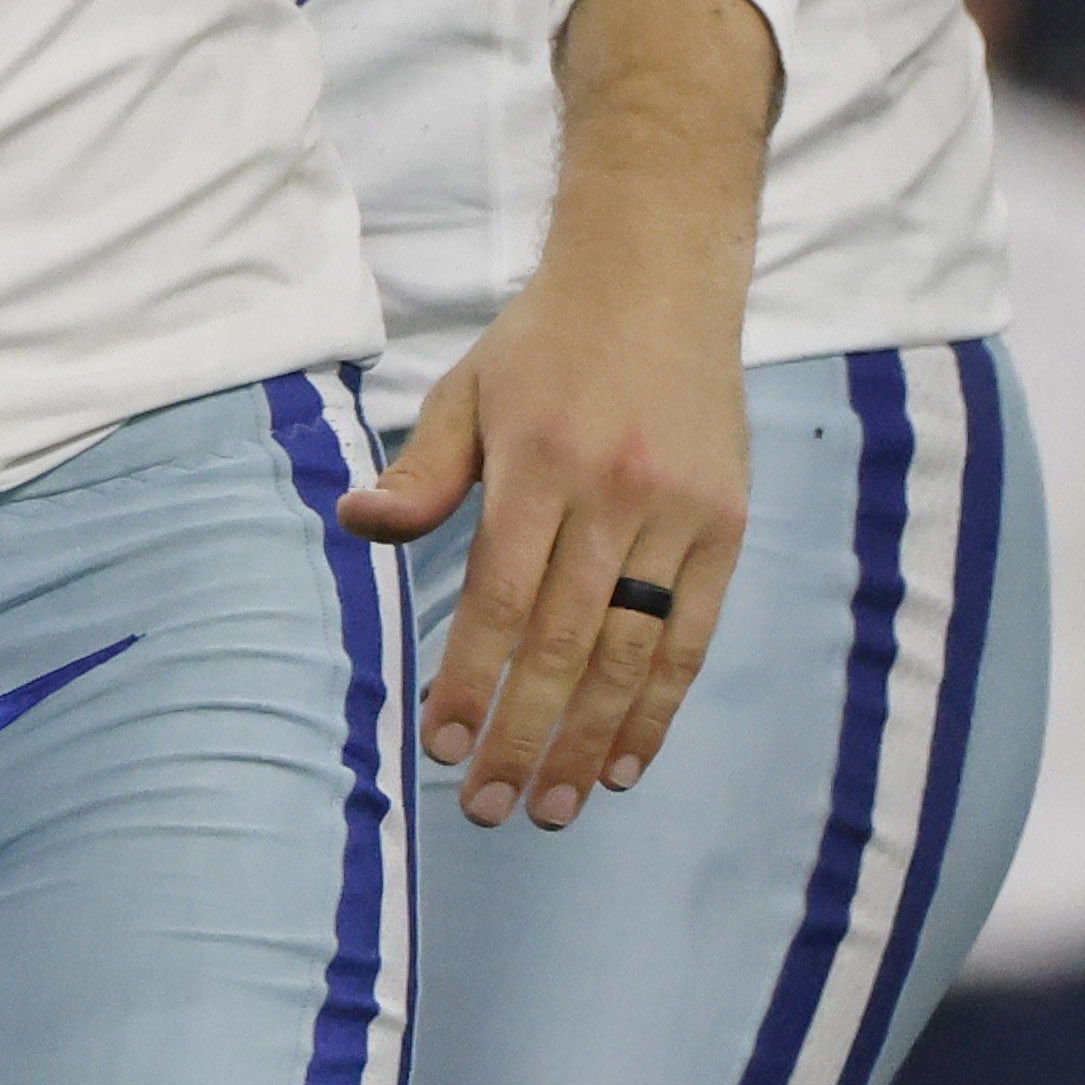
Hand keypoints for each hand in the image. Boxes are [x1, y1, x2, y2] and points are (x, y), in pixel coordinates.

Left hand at [340, 262, 748, 827]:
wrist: (658, 276)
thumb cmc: (545, 343)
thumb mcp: (467, 391)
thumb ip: (423, 473)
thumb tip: (356, 525)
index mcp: (538, 464)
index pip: (500, 599)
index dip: (472, 678)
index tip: (442, 746)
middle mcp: (612, 494)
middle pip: (566, 642)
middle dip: (524, 733)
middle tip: (490, 808)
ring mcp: (678, 513)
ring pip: (634, 652)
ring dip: (591, 739)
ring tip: (555, 805)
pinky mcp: (727, 524)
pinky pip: (693, 634)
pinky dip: (661, 704)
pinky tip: (626, 759)